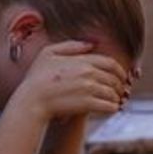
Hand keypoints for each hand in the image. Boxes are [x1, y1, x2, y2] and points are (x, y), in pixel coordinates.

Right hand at [16, 41, 130, 119]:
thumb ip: (70, 46)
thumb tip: (91, 44)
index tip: (122, 77)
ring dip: (116, 98)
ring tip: (114, 101)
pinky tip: (110, 109)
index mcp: (82, 61)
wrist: (31, 100)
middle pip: (114, 79)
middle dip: (119, 86)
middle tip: (120, 91)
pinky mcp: (87, 104)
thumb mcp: (48, 53)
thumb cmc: (37, 77)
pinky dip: (112, 108)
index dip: (120, 70)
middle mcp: (88, 73)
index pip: (111, 63)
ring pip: (113, 93)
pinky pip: (109, 106)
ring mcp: (89, 89)